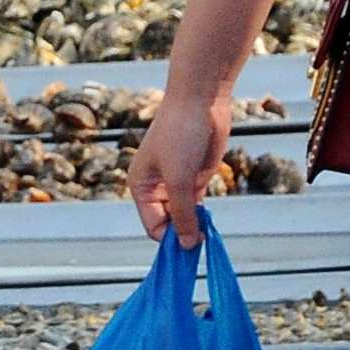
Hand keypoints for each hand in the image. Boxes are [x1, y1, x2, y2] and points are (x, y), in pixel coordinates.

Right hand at [125, 92, 236, 246]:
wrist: (201, 101)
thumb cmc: (181, 134)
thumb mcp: (179, 179)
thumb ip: (183, 215)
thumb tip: (187, 245)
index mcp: (140, 186)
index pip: (153, 225)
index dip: (170, 238)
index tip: (189, 249)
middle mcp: (156, 187)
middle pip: (167, 223)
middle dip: (182, 233)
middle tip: (200, 243)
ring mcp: (177, 182)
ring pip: (183, 215)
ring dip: (194, 225)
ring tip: (205, 234)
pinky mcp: (195, 176)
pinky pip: (196, 204)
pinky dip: (202, 214)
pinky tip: (209, 222)